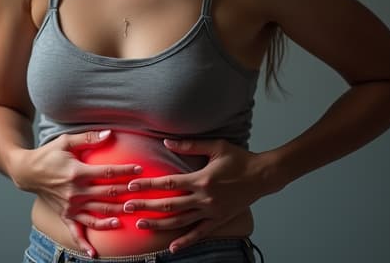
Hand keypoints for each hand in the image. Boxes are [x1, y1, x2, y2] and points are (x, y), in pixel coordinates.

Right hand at [13, 129, 142, 257]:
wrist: (27, 171)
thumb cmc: (48, 154)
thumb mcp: (66, 141)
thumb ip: (88, 138)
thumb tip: (110, 133)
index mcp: (77, 173)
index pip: (107, 173)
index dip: (125, 170)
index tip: (140, 168)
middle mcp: (75, 192)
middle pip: (107, 194)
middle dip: (127, 192)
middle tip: (143, 191)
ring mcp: (70, 206)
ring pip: (98, 214)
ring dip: (115, 215)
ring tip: (131, 215)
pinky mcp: (65, 215)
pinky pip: (76, 232)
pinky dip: (84, 244)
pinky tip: (95, 253)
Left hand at [122, 138, 272, 253]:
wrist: (263, 175)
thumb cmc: (240, 158)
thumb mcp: (216, 146)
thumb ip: (190, 145)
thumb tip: (166, 142)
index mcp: (201, 179)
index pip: (168, 183)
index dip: (148, 185)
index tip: (132, 187)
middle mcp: (204, 198)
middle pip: (169, 204)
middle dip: (146, 206)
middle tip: (126, 208)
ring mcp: (211, 211)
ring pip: (180, 221)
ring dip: (159, 224)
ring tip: (141, 225)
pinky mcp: (219, 220)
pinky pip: (199, 233)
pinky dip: (185, 241)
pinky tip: (172, 247)